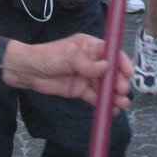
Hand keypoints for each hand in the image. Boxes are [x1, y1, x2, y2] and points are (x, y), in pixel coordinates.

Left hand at [5, 32, 131, 107]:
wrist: (28, 71)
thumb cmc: (48, 56)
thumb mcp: (69, 56)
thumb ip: (88, 64)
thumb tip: (107, 67)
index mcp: (90, 46)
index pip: (111, 52)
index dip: (122, 62)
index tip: (128, 72)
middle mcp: (91, 60)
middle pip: (111, 71)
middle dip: (119, 82)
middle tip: (123, 92)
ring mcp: (86, 76)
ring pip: (105, 86)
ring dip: (114, 95)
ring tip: (122, 104)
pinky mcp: (79, 90)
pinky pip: (95, 97)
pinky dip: (103, 103)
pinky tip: (111, 110)